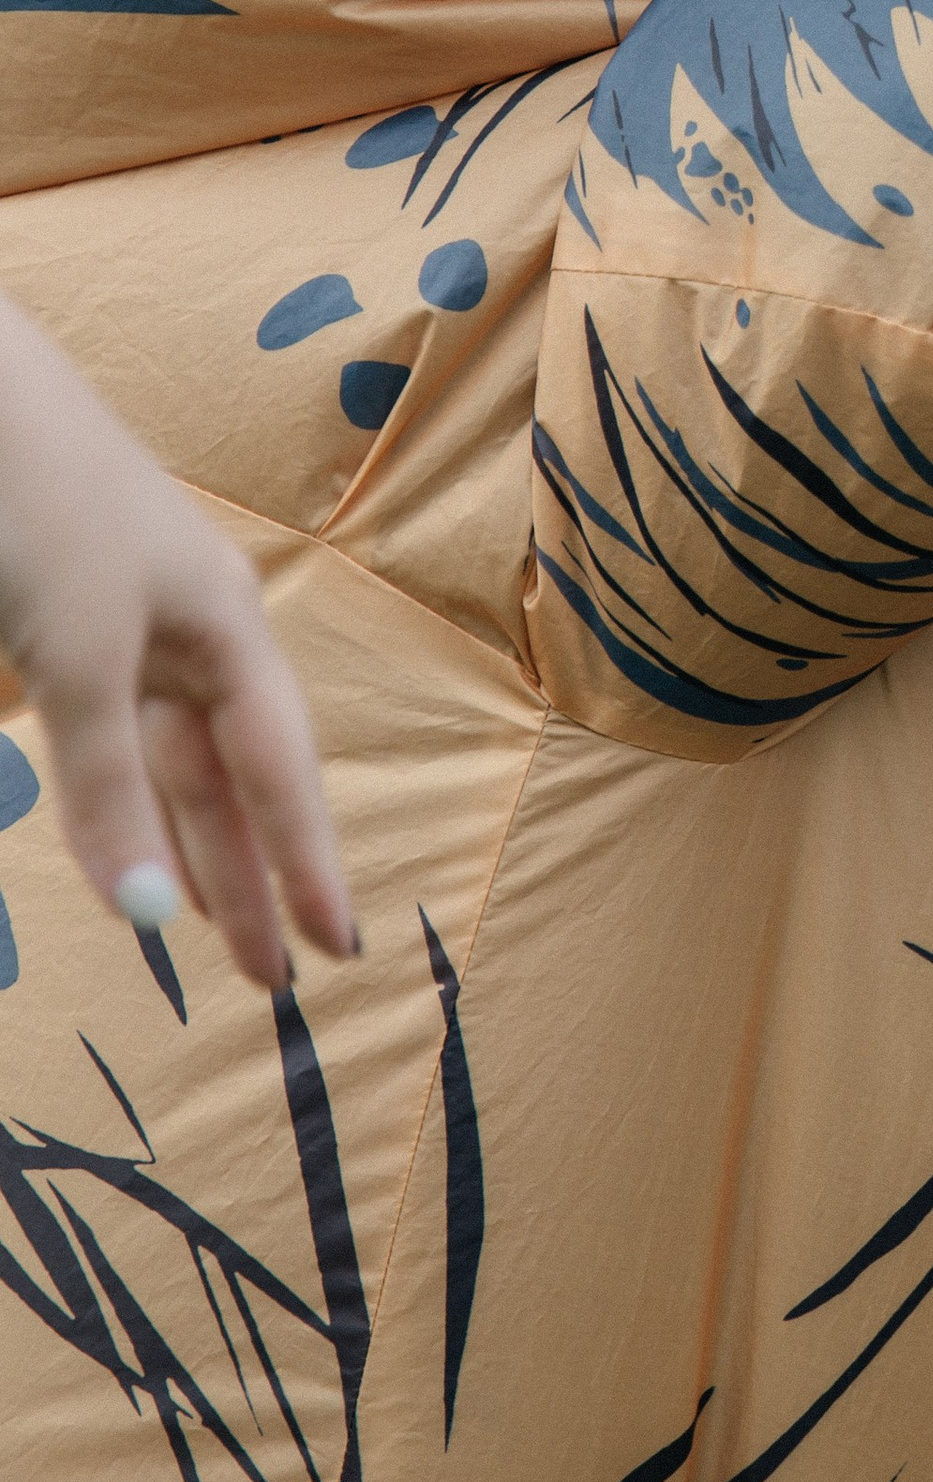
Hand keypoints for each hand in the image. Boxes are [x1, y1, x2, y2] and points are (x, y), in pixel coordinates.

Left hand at [0, 295, 354, 987]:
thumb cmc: (46, 506)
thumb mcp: (82, 657)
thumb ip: (110, 787)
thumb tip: (143, 916)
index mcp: (226, 625)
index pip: (280, 770)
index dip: (307, 862)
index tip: (337, 949)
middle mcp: (188, 630)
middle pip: (231, 775)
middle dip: (251, 873)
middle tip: (272, 975)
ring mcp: (124, 628)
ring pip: (167, 763)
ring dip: (186, 847)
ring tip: (207, 931)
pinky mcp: (59, 628)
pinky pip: (109, 742)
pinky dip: (121, 803)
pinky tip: (124, 842)